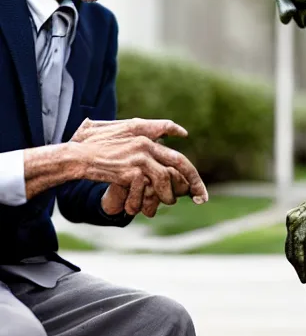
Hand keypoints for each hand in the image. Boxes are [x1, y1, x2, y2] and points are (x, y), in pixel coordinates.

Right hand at [71, 118, 207, 209]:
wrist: (74, 156)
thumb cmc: (86, 144)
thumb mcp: (106, 127)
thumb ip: (128, 127)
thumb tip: (155, 128)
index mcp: (138, 128)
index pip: (165, 127)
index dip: (176, 132)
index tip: (185, 137)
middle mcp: (145, 142)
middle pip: (179, 161)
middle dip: (194, 180)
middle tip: (202, 196)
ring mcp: (141, 157)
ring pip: (167, 179)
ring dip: (169, 195)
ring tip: (168, 202)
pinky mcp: (133, 172)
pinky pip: (149, 189)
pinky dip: (146, 201)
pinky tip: (140, 208)